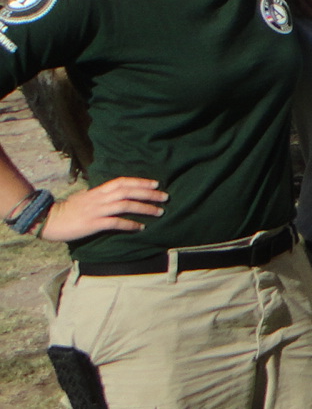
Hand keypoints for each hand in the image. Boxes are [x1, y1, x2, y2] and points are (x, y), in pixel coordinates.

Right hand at [40, 177, 167, 241]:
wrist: (49, 219)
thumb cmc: (69, 210)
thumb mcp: (85, 197)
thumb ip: (100, 195)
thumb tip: (114, 193)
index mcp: (98, 191)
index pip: (122, 182)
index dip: (140, 182)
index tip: (156, 183)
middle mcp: (100, 198)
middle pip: (128, 191)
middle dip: (149, 193)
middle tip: (165, 197)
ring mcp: (97, 210)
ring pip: (125, 205)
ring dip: (144, 208)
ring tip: (159, 212)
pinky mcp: (93, 223)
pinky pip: (115, 222)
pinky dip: (129, 224)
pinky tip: (140, 227)